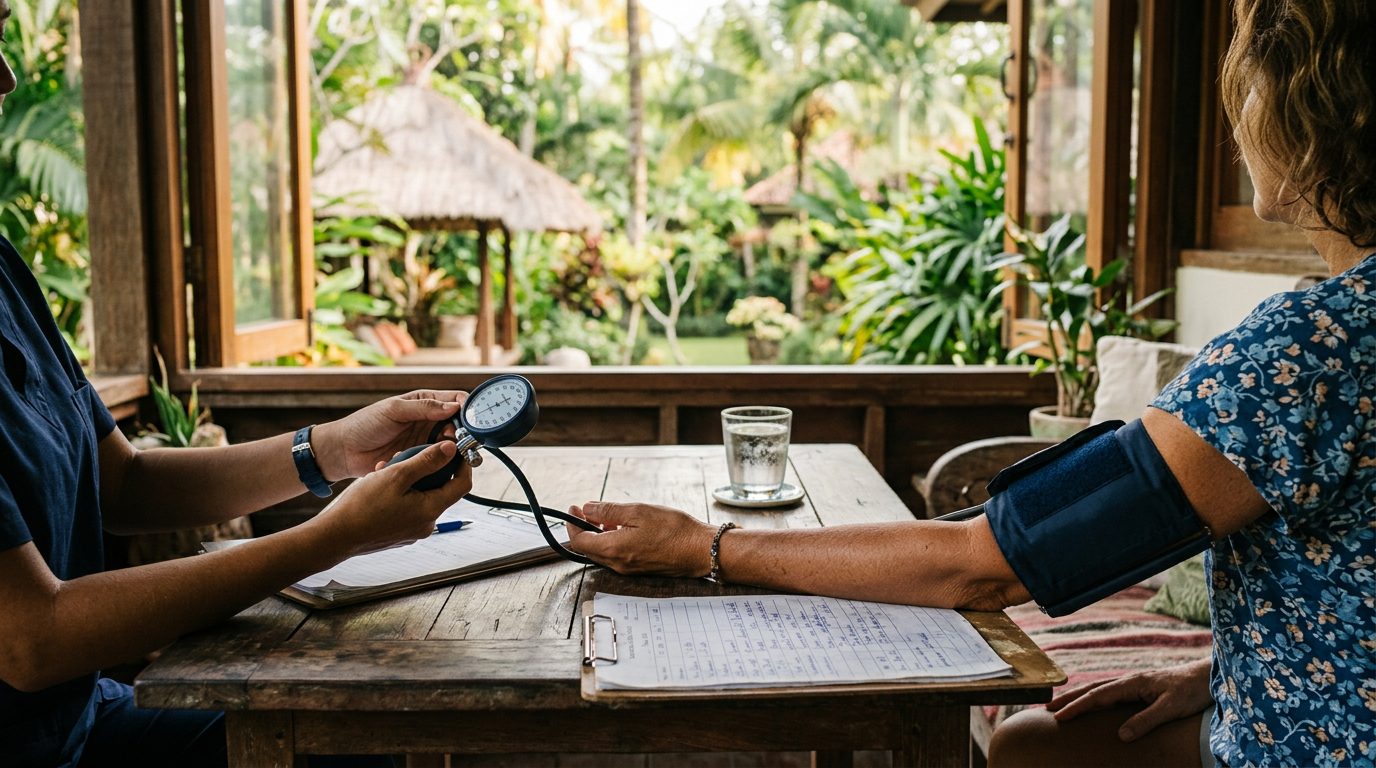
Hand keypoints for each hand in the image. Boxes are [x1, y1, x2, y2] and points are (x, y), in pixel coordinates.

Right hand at [306, 441, 472, 558]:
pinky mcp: (400, 534)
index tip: (457, 449)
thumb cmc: (362, 507)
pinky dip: (401, 494)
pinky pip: (409, 508)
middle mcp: (426, 524)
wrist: (336, 536)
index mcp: (430, 510)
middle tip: (410, 456)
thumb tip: (450, 449)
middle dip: (429, 470)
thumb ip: (426, 461)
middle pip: (442, 490)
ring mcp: (413, 531)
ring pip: (422, 498)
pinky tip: (381, 486)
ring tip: (388, 469)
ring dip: (411, 481)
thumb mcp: (396, 475)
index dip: (463, 464)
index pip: (462, 484)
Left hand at [311, 390, 466, 480]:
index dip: (467, 408)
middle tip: (455, 441)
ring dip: (450, 450)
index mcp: (425, 402)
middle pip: (458, 425)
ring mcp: (425, 440)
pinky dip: (437, 462)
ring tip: (443, 453)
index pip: (455, 401)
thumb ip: (424, 408)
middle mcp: (428, 421)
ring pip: (450, 444)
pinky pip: (437, 461)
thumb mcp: (394, 410)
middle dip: (461, 433)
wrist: (344, 451)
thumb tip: (453, 406)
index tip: (471, 420)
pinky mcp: (420, 459)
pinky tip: (431, 464)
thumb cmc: (364, 424)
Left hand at [565, 502, 716, 577]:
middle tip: (586, 510)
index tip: (574, 508)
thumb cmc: (675, 530)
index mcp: (614, 550)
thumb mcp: (638, 511)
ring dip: (597, 535)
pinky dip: (611, 541)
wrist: (701, 550)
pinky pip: (615, 556)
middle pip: (588, 549)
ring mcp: (628, 569)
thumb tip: (587, 509)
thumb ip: (608, 511)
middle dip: (583, 529)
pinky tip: (621, 528)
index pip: (579, 541)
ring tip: (605, 517)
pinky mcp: (639, 569)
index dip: (572, 524)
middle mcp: (618, 564)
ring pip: (602, 553)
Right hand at [1047, 658, 1213, 741]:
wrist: (1210, 675)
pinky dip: (1096, 697)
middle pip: (1092, 689)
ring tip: (1063, 704)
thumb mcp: (1170, 708)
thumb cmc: (1192, 691)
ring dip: (1080, 696)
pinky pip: (1112, 692)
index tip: (1058, 717)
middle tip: (1047, 708)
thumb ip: (1146, 720)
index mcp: (1132, 683)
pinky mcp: (1143, 688)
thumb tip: (1120, 736)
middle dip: (1069, 699)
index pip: (1097, 696)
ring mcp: (1136, 683)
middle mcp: (1130, 681)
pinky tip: (1095, 703)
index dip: (1076, 707)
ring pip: (1100, 689)